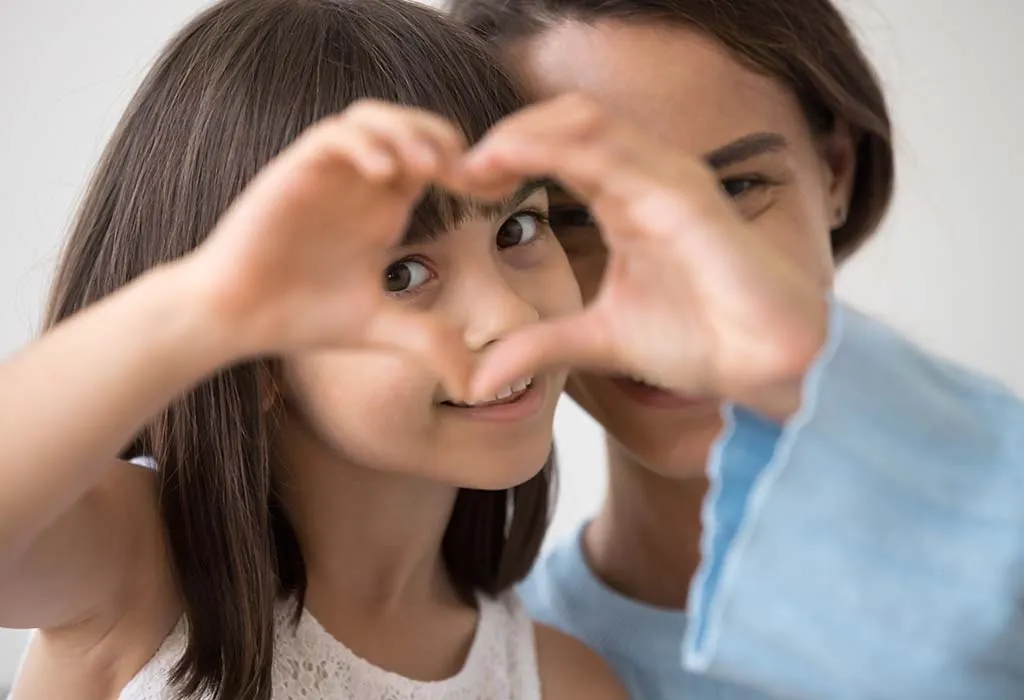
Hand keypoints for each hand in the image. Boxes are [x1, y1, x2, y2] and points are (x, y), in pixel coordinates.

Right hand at [185, 100, 471, 395]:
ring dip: (406, 131)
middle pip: (413, 125)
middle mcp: (360, 183)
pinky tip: (384, 176)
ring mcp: (327, 173)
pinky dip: (363, 144)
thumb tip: (476, 388)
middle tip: (467, 175)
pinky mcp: (293, 171)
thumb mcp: (381, 328)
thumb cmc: (302, 315)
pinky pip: (334, 135)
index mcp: (385, 207)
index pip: (437, 162)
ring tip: (430, 167)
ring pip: (373, 117)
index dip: (471, 168)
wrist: (235, 317)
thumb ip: (429, 343)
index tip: (497, 192)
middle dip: (446, 140)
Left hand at [459, 95, 828, 411]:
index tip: (460, 185)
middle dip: (508, 134)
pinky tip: (515, 165)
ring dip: (524, 132)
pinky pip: (617, 155)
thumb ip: (541, 346)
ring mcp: (670, 181)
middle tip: (458, 170)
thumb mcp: (598, 341)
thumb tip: (475, 381)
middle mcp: (648, 177)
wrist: (767, 365)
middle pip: (567, 119)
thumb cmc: (700, 339)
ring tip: (476, 164)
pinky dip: (558, 150)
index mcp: (627, 199)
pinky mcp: (687, 200)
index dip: (507, 155)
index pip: (560, 147)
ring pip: (587, 121)